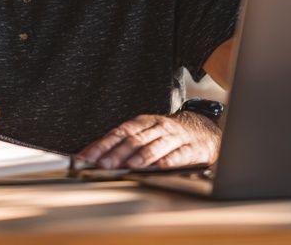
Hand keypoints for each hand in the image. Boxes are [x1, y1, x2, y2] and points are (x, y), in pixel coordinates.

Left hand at [77, 112, 220, 169]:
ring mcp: (174, 137)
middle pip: (134, 139)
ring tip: (129, 166)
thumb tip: (92, 157)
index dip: (102, 145)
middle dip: (117, 152)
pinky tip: (159, 168)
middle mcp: (157, 127)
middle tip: (103, 164)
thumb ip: (120, 145)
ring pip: (155, 145)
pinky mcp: (191, 149)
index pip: (118, 133)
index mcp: (143, 123)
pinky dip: (168, 161)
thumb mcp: (144, 134)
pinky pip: (179, 155)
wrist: (203, 132)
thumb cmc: (167, 136)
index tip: (87, 158)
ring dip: (140, 156)